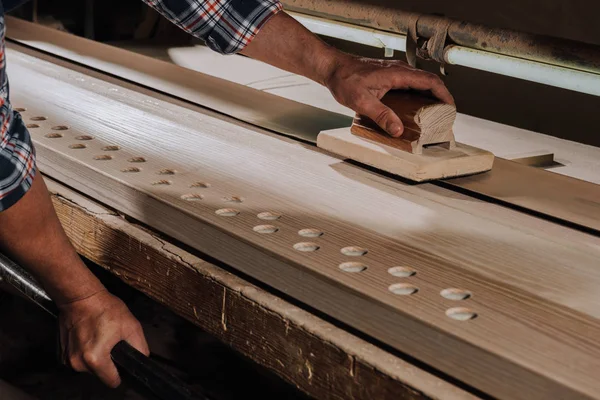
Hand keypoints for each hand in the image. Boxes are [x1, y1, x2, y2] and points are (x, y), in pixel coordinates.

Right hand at [58, 289, 148, 387]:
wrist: (81, 298)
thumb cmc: (103, 308)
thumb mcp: (131, 326)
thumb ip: (140, 347)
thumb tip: (142, 358)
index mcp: (96, 359)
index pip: (112, 381)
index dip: (120, 373)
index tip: (121, 363)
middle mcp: (78, 362)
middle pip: (100, 373)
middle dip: (107, 361)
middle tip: (110, 342)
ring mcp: (68, 359)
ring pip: (89, 367)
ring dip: (95, 356)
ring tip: (99, 338)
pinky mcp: (62, 354)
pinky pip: (79, 360)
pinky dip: (85, 352)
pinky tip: (89, 337)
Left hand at [324, 54, 454, 136]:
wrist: (332, 68)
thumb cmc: (344, 80)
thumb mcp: (362, 102)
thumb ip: (381, 116)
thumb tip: (398, 130)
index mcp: (397, 74)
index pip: (430, 81)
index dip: (444, 94)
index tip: (450, 107)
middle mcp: (399, 70)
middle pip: (428, 82)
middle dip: (439, 98)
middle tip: (444, 115)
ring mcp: (394, 72)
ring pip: (419, 83)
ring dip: (428, 97)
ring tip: (431, 115)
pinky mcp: (388, 76)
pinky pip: (409, 85)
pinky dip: (416, 95)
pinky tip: (412, 109)